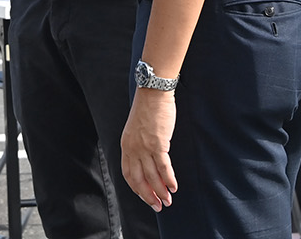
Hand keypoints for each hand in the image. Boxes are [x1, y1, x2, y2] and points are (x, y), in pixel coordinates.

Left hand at [121, 88, 177, 210]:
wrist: (153, 93)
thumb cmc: (147, 109)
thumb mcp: (137, 129)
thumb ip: (139, 145)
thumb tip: (148, 161)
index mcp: (126, 145)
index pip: (128, 174)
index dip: (137, 188)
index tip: (145, 197)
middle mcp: (133, 149)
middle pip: (138, 180)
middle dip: (148, 196)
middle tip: (157, 206)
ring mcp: (145, 147)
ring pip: (152, 176)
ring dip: (160, 191)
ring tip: (168, 201)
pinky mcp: (158, 143)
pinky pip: (163, 167)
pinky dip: (169, 179)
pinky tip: (174, 187)